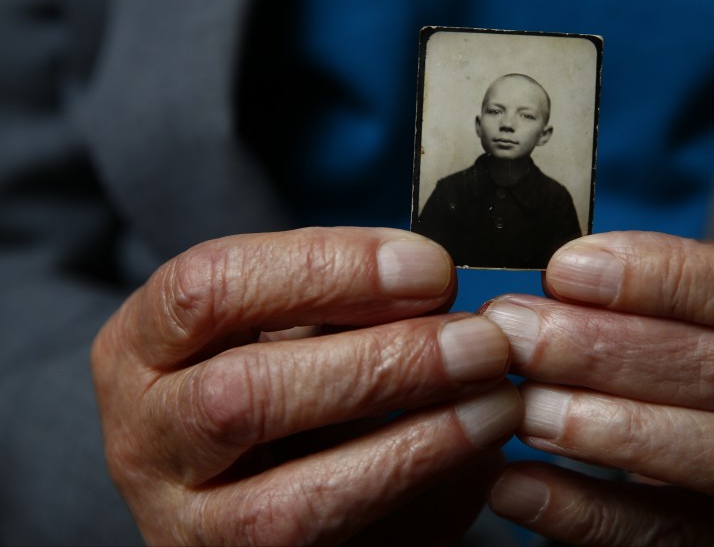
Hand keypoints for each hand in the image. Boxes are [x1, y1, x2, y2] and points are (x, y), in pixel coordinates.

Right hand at [92, 227, 521, 544]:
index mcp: (142, 344)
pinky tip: (476, 449)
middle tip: (482, 340)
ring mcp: (182, 523)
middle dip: (382, 361)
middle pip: (243, 394)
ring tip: (498, 397)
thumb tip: (437, 281)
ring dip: (412, 438)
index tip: (431, 267)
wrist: (246, 490)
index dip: (329, 269)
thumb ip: (343, 304)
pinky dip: (413, 489)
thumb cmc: (280, 380)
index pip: (211, 285)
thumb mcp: (288, 326)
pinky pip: (332, 539)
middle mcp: (141, 436)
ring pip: (288, 496)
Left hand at [481, 231, 713, 545]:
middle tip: (517, 334)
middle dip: (615, 353)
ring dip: (612, 434)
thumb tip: (560, 280)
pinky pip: (688, 541)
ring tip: (520, 406)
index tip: (567, 269)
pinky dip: (595, 518)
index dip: (673, 278)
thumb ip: (663, 277)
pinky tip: (519, 488)